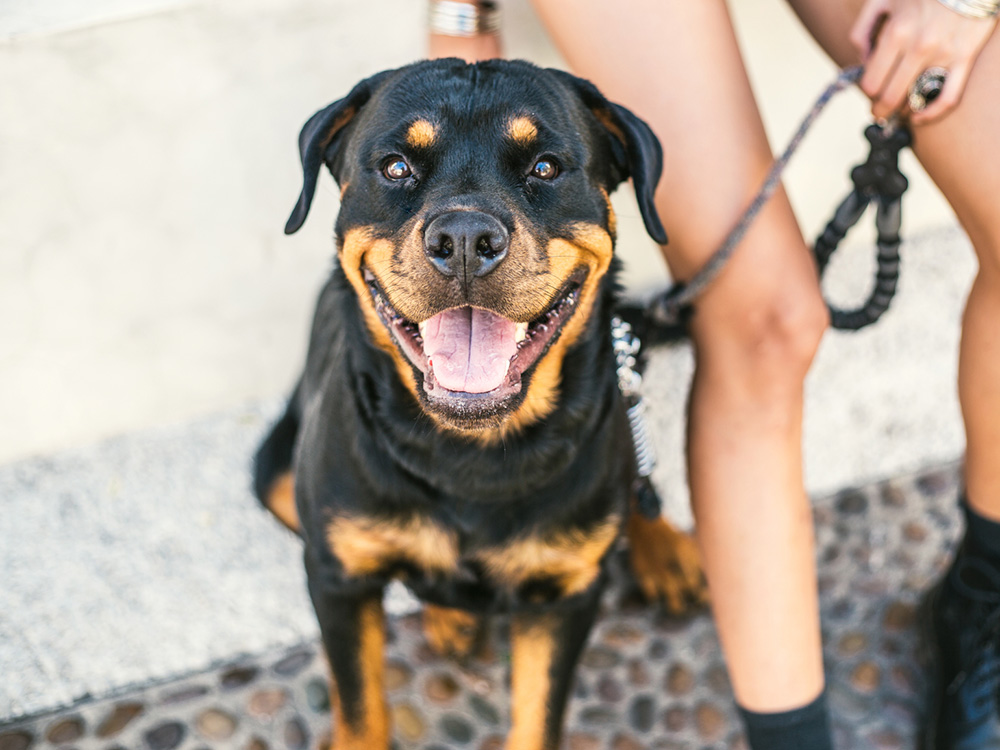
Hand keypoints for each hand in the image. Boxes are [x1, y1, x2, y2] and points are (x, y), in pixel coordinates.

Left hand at [849, 0, 996, 123]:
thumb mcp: (883, 1)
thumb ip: (863, 31)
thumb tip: (862, 60)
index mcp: (896, 33)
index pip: (871, 83)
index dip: (867, 92)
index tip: (869, 92)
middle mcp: (918, 47)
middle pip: (889, 97)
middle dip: (880, 108)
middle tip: (879, 110)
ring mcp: (943, 54)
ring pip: (914, 100)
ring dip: (902, 110)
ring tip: (898, 109)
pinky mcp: (964, 57)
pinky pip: (948, 97)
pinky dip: (931, 113)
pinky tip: (918, 117)